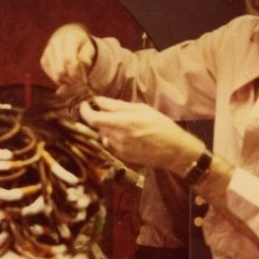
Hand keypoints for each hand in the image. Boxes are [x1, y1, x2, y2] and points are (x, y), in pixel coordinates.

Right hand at [40, 23, 96, 85]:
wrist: (67, 34)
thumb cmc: (80, 43)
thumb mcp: (89, 47)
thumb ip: (87, 56)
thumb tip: (85, 64)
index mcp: (68, 38)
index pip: (68, 60)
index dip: (75, 73)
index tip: (83, 81)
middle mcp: (55, 43)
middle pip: (60, 70)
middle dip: (71, 80)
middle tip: (79, 82)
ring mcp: (47, 52)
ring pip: (55, 75)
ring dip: (66, 81)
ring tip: (74, 79)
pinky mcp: (43, 60)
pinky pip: (50, 75)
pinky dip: (59, 79)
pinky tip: (66, 76)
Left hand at [79, 96, 203, 172]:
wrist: (173, 150)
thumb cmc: (160, 125)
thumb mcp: (140, 109)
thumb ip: (116, 105)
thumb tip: (98, 101)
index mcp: (122, 123)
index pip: (92, 118)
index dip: (84, 111)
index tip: (85, 104)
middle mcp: (117, 138)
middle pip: (98, 126)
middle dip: (101, 117)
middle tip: (113, 112)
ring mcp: (118, 149)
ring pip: (104, 135)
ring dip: (108, 128)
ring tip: (125, 125)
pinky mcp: (122, 157)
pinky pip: (110, 144)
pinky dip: (114, 138)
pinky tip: (128, 135)